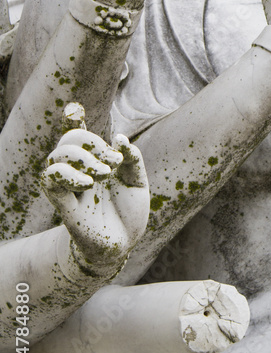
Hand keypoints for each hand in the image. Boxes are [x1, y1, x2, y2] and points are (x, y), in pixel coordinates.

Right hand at [42, 104, 148, 275]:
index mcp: (94, 162)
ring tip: (104, 173)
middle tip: (114, 162)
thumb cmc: (129, 211)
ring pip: (56, 157)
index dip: (72, 120)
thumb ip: (132, 159)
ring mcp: (70, 186)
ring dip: (82, 158)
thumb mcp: (138, 181)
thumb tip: (119, 138)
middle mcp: (79, 171)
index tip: (75, 109)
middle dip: (92, 143)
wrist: (124, 243)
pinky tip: (88, 182)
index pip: (77, 136)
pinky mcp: (65, 205)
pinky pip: (51, 181)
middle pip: (68, 141)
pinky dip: (68, 174)